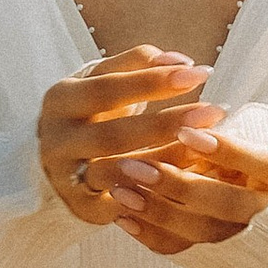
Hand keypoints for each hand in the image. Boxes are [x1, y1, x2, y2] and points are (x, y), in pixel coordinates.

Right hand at [38, 45, 267, 258]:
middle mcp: (56, 140)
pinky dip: (153, 194)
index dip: (152, 81)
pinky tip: (190, 181)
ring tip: (208, 146)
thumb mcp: (103, 81)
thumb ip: (138, 65)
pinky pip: (121, 204)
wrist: (53, 162)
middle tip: (214, 111)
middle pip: (113, 134)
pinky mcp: (81, 207)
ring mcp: (66, 177)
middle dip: (166, 124)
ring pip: (116, 173)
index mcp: (60, 100)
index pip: (107, 88)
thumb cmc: (91, 112)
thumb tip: (180, 59)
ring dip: (164, 161)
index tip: (199, 74)